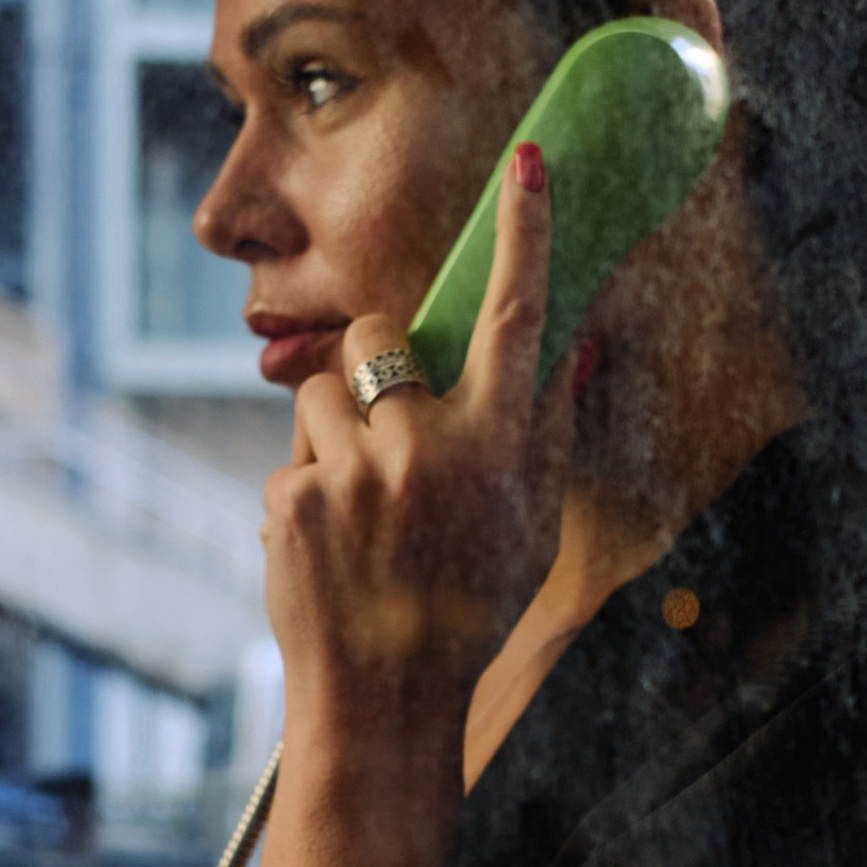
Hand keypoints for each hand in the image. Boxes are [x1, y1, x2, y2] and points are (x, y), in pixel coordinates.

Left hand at [265, 137, 574, 755]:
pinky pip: (294, 457)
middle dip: (372, 365)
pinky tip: (331, 552)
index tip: (527, 164)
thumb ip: (549, 427)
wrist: (384, 702)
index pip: (520, 320)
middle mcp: (431, 452)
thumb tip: (572, 340)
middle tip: (387, 431)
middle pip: (378, 335)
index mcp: (502, 452)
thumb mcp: (533, 523)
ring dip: (334, 435)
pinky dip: (307, 494)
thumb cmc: (468, 610)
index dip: (526, 236)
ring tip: (359, 509)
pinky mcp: (296, 498)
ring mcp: (358, 475)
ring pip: (322, 392)